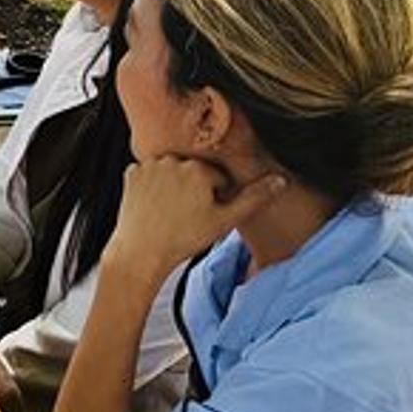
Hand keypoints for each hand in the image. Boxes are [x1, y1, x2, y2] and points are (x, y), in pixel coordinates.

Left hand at [104, 156, 288, 279]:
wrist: (142, 252)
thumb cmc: (183, 239)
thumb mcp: (225, 221)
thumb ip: (254, 198)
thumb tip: (280, 180)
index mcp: (199, 169)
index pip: (217, 178)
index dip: (215, 198)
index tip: (204, 214)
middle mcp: (174, 160)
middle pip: (193, 171)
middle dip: (194, 189)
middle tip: (187, 215)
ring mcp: (150, 164)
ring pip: (171, 171)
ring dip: (173, 185)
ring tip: (170, 212)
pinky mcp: (132, 172)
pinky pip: (148, 173)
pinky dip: (151, 185)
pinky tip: (154, 205)